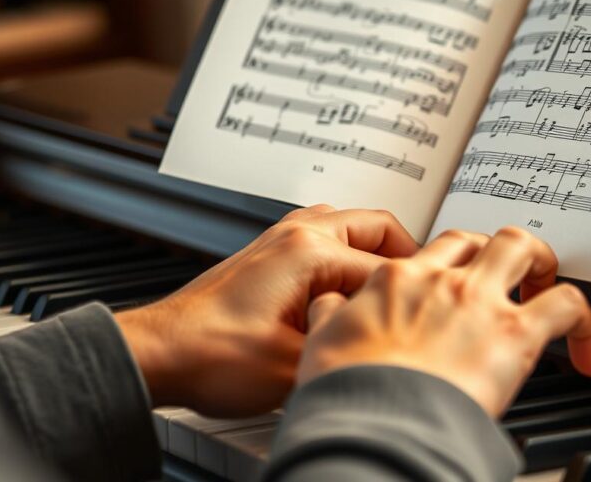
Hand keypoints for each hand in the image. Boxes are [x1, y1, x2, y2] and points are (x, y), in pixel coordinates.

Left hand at [116, 205, 417, 415]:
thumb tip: (387, 345)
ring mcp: (280, 239)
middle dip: (406, 256)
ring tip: (390, 288)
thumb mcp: (296, 365)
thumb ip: (350, 345)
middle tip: (421, 289)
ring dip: (376, 250)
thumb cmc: (210, 356)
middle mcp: (297, 234)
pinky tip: (348, 291)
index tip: (431, 311)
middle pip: (378, 226)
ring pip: (350, 226)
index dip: (413, 293)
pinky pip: (326, 237)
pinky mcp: (268, 254)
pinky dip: (348, 255)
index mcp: (310, 252)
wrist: (159, 355)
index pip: (388, 266)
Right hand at [296, 226, 590, 415]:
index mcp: (395, 280)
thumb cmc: (347, 391)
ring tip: (546, 289)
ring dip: (540, 262)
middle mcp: (441, 279)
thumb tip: (328, 307)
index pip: (431, 254)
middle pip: (478, 238)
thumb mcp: (321, 342)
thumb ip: (329, 318)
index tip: (455, 290)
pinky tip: (587, 354)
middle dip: (496, 252)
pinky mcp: (516, 332)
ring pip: (523, 247)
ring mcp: (480, 300)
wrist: (371, 420)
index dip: (448, 268)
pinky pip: (568, 305)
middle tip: (507, 279)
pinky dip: (586, 324)